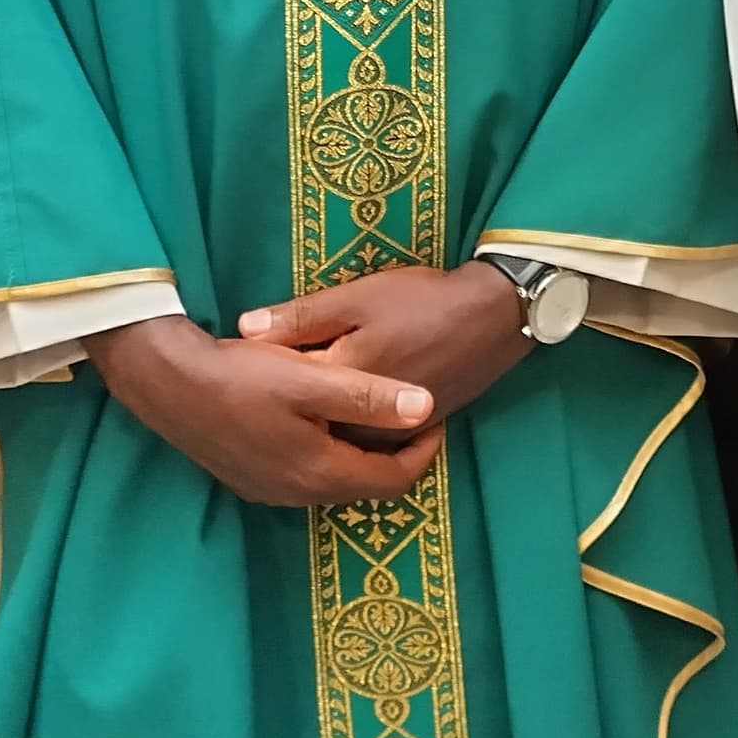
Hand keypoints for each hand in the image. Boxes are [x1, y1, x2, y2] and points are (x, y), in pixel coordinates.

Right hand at [87, 312, 440, 509]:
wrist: (166, 381)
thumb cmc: (242, 375)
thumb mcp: (312, 379)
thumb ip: (371, 397)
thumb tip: (428, 407)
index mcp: (320, 473)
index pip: (393, 480)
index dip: (424, 452)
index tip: (436, 417)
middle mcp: (297, 494)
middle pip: (365, 485)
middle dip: (394, 453)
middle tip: (410, 414)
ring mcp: (269, 490)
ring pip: (334, 480)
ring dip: (359, 453)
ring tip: (372, 413)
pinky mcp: (248, 479)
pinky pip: (305, 475)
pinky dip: (328, 454)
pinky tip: (322, 421)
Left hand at [237, 262, 527, 426]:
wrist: (493, 318)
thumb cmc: (422, 301)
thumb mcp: (357, 297)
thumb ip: (301, 317)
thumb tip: (244, 329)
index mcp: (342, 380)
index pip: (283, 385)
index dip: (259, 370)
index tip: (246, 355)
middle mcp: (362, 420)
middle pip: (307, 420)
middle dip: (286, 401)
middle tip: (267, 375)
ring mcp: (389, 432)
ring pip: (336, 435)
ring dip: (316, 418)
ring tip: (301, 390)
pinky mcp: (410, 433)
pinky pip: (366, 439)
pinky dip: (347, 424)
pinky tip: (340, 401)